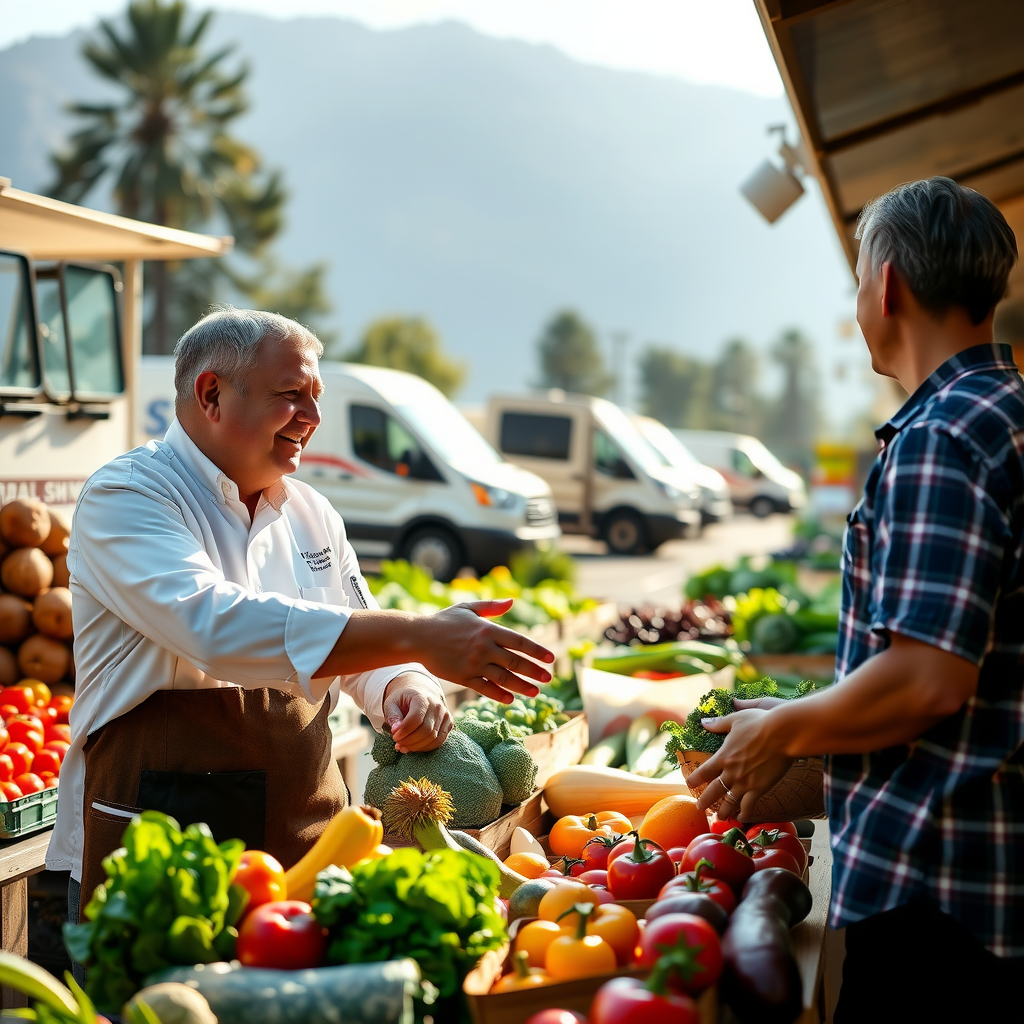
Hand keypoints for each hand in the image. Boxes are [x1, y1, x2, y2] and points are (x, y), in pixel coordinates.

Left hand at [382, 672, 452, 752]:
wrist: (420, 693)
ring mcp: (445, 715)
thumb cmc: (404, 700)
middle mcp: (437, 706)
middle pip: (426, 730)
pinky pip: (439, 741)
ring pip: (433, 738)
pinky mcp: (449, 723)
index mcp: (422, 697)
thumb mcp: (392, 703)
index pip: (416, 718)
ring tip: (403, 746)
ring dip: (416, 746)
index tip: (394, 736)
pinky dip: (425, 747)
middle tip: (397, 743)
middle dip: (409, 741)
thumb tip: (395, 730)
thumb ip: (393, 716)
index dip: (404, 730)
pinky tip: (413, 746)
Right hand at [422, 598, 554, 703]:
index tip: (551, 659)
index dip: (537, 651)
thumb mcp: (468, 608)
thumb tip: (512, 601)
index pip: (519, 642)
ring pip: (503, 678)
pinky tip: (510, 699)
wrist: (417, 637)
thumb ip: (491, 607)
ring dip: (522, 686)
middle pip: (515, 662)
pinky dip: (499, 694)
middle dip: (534, 671)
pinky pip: (485, 688)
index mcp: (487, 629)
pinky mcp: (462, 677)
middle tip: (548, 678)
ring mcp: (473, 664)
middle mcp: (484, 647)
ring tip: (535, 692)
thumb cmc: (444, 620)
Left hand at [686, 708, 792, 821]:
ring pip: (729, 802)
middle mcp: (731, 772)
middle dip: (705, 802)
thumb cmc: (759, 723)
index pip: (703, 771)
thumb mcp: (735, 719)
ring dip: (723, 812)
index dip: (694, 779)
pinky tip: (743, 818)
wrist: (782, 734)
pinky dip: (745, 813)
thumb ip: (718, 724)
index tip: (688, 784)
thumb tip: (703, 722)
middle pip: (713, 791)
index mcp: (723, 756)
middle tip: (699, 808)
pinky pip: (749, 805)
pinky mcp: (759, 788)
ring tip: (719, 819)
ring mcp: (745, 782)